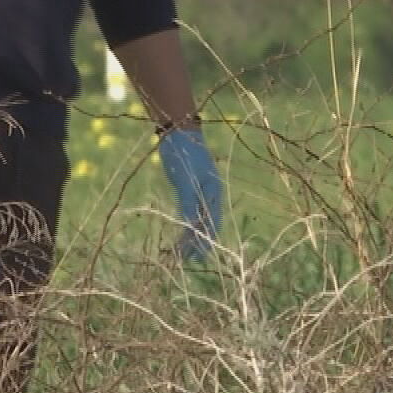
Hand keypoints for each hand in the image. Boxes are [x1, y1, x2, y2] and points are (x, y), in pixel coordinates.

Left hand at [158, 126, 221, 260]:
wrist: (178, 130)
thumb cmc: (184, 153)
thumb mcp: (186, 179)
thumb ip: (189, 203)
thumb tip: (191, 228)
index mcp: (213, 193)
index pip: (211, 225)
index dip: (204, 243)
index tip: (195, 259)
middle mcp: (209, 195)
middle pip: (206, 225)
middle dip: (197, 244)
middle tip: (185, 262)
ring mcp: (199, 191)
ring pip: (197, 219)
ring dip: (189, 236)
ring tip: (180, 253)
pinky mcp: (188, 188)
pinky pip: (189, 210)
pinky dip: (184, 223)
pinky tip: (180, 233)